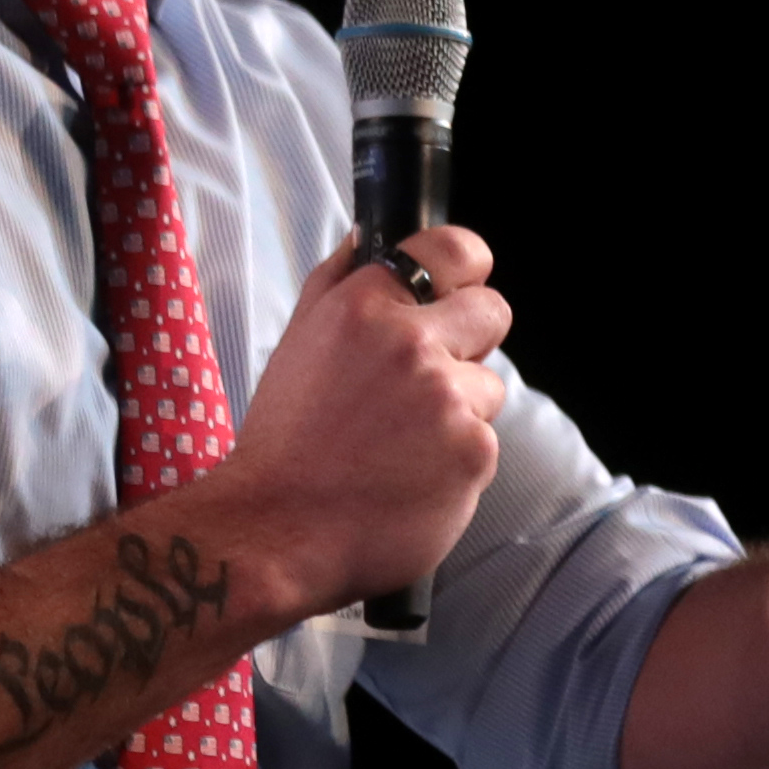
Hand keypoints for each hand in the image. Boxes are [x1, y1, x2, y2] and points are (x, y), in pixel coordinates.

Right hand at [205, 222, 517, 610]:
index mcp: (362, 309)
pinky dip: (457, 460)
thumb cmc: (285, 443)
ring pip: (488, 386)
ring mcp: (447, 399)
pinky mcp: (474, 452)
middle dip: (472, 339)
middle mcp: (409, 344)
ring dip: (459, 410)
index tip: (464, 283)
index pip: (452, 250)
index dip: (468, 266)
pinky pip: (486, 442)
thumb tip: (369, 237)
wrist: (275, 530)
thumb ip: (337, 284)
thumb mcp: (296, 345)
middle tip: (430, 379)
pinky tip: (411, 476)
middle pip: (493, 311)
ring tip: (402, 442)